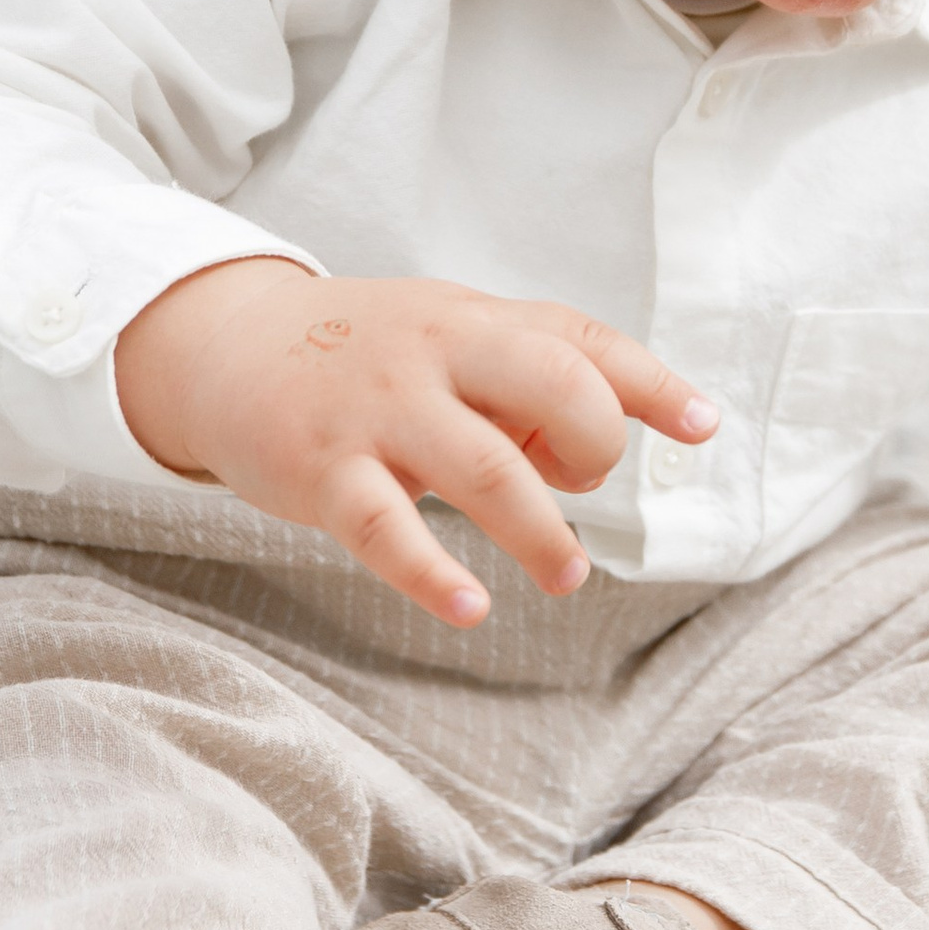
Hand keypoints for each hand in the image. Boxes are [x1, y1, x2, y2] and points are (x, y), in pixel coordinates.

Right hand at [114, 259, 716, 627]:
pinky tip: (469, 609)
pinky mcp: (323, 471)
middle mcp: (435, 353)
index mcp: (476, 320)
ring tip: (564, 575)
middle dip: (594, 447)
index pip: (583, 339)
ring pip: (486, 470)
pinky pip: (385, 529)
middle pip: (553, 385)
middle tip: (585, 492)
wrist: (225, 348)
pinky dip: (432, 575)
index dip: (651, 383)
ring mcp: (378, 410)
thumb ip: (533, 376)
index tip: (703, 425)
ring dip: (541, 534)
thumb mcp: (451, 338)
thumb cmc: (366, 356)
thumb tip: (614, 440)